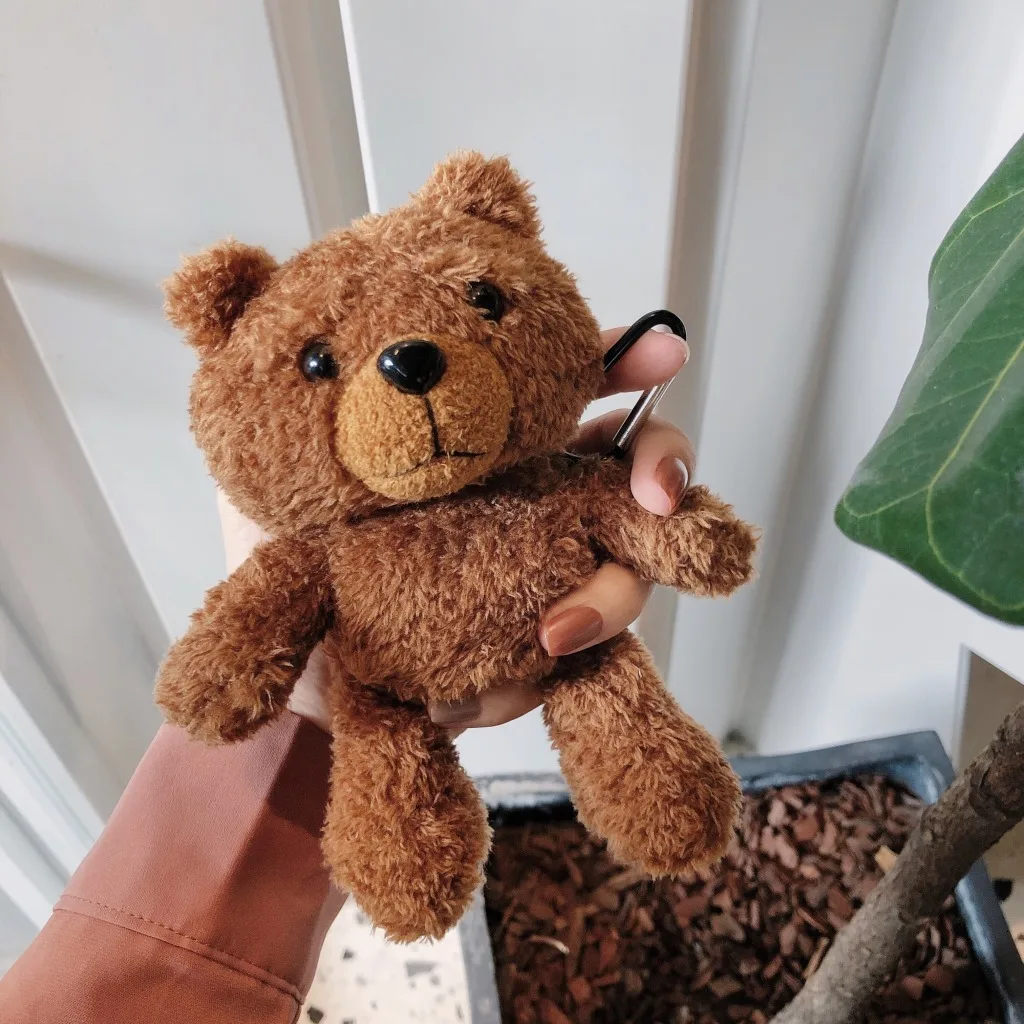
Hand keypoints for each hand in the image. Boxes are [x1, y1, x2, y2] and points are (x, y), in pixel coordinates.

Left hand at [217, 325, 694, 735]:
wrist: (286, 676)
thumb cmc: (280, 561)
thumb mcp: (261, 457)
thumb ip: (260, 373)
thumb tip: (222, 274)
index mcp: (492, 444)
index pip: (576, 386)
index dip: (628, 361)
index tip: (662, 353)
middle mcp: (532, 502)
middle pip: (631, 470)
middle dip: (663, 467)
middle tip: (660, 496)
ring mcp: (542, 578)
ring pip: (628, 572)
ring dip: (611, 600)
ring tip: (550, 635)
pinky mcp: (533, 660)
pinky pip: (572, 672)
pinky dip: (530, 685)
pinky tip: (468, 700)